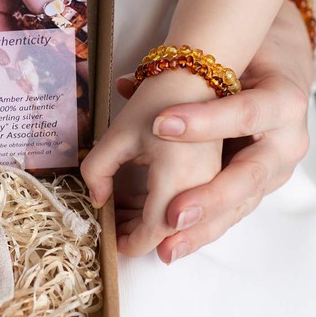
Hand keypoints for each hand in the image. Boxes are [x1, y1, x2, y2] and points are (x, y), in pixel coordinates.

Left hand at [81, 70, 222, 261]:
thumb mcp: (118, 134)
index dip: (131, 242)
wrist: (200, 74)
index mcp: (181, 176)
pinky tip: (137, 203)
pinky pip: (196, 208)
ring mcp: (216, 182)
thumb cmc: (159, 99)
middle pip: (171, 233)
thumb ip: (98, 170)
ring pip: (186, 224)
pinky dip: (165, 212)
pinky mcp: (218, 177)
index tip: (109, 240)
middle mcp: (206, 186)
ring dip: (151, 226)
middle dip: (138, 236)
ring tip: (119, 217)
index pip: (156, 229)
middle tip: (110, 229)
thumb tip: (97, 200)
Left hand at [112, 0, 314, 262]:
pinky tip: (173, 245)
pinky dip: (202, 229)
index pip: (244, 113)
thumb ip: (167, 80)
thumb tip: (123, 86)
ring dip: (202, 228)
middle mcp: (284, 141)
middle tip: (174, 214)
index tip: (161, 124)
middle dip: (209, 198)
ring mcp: (276, 170)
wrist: (277, 72)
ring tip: (166, 248)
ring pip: (240, 204)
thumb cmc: (243, 65)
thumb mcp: (218, 64)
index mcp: (278, 102)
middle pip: (248, 175)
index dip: (205, 121)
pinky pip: (232, 213)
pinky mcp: (262, 188)